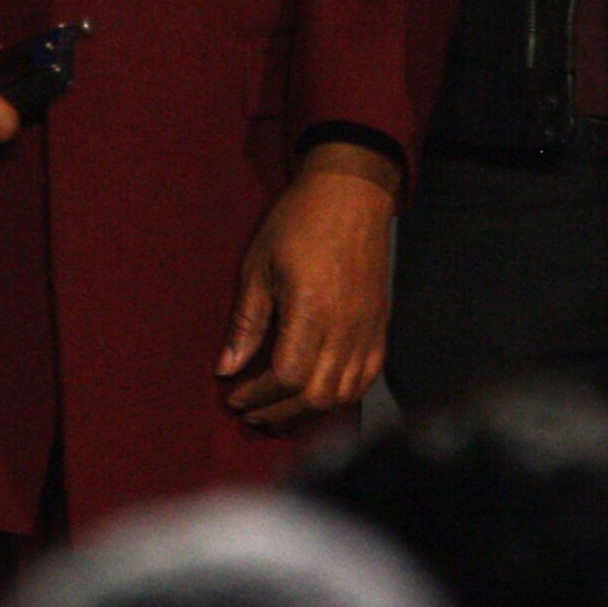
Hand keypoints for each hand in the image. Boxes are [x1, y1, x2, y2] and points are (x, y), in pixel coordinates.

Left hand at [218, 144, 397, 428]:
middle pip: (316, 395)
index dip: (259, 395)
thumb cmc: (298, 222)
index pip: (287, 377)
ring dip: (308, 411)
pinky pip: (366, 378)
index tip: (235, 395)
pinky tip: (316, 395)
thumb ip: (247, 323)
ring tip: (279, 412)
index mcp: (312, 310)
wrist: (351, 193)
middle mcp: (346, 327)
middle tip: (251, 413)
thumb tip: (226, 368)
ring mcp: (368, 329)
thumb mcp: (259, 266)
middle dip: (279, 413)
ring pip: (343, 394)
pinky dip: (341, 396)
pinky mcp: (381, 326)